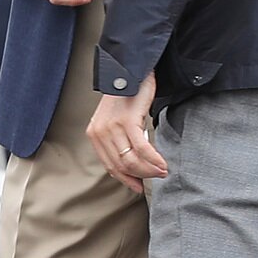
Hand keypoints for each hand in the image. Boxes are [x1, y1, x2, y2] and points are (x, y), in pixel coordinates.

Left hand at [86, 76, 166, 194]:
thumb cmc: (127, 95)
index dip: (126, 179)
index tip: (138, 187)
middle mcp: (100, 132)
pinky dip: (154, 159)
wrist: (130, 70)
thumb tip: (131, 166)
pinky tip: (162, 163)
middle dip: (142, 175)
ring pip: (132, 160)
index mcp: (95, 134)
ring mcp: (112, 127)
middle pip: (122, 165)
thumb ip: (118, 141)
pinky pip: (142, 148)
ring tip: (162, 171)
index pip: (110, 165)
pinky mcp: (126, 121)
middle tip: (158, 176)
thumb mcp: (116, 120)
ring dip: (150, 169)